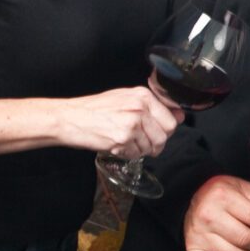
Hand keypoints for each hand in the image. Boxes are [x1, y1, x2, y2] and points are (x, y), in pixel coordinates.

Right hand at [60, 86, 182, 158]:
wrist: (70, 118)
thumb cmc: (95, 109)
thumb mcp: (126, 98)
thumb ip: (152, 106)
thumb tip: (179, 116)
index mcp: (143, 95)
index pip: (172, 119)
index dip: (165, 130)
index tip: (157, 132)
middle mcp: (140, 108)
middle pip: (165, 135)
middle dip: (156, 143)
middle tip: (141, 141)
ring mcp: (132, 124)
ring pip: (151, 147)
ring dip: (140, 149)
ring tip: (125, 141)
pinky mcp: (122, 139)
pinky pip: (136, 154)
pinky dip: (127, 154)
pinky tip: (116, 145)